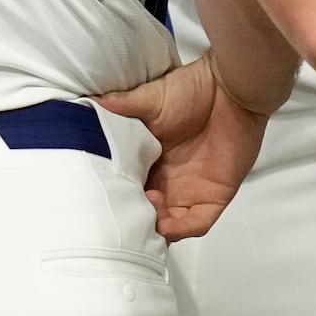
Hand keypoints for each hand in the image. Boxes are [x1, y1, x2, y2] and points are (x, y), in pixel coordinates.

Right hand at [100, 53, 270, 239]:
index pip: (128, 189)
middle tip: (123, 208)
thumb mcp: (148, 99)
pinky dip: (180, 228)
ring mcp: (191, 192)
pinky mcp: (214, 197)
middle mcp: (168, 182)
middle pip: (145, 212)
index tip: (102, 196)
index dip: (116, 197)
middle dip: (133, 216)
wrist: (231, 87)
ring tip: (145, 208)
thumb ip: (118, 107)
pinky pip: (196, 224)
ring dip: (154, 225)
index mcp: (149, 162)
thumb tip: (85, 104)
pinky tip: (164, 223)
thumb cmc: (191, 90)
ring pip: (167, 224)